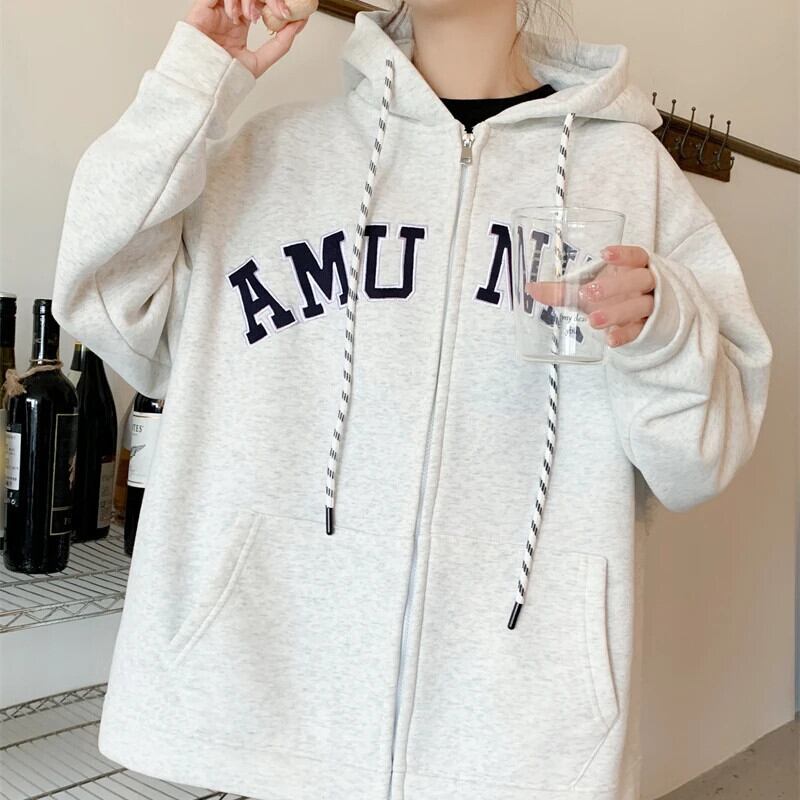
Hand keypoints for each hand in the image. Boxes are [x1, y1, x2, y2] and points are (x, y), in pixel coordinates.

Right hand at [185, 0, 309, 78]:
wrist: (204, 83)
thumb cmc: (224, 77)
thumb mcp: (260, 62)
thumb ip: (280, 45)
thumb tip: (298, 25)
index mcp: (240, 24)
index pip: (261, 3)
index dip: (276, 4)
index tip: (289, 13)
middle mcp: (229, 14)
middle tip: (280, 11)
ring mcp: (216, 9)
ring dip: (250, 0)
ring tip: (251, 18)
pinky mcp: (203, 7)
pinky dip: (233, 0)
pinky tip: (236, 18)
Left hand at [525, 245, 655, 347]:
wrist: (645, 317)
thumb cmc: (614, 295)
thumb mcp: (589, 290)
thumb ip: (562, 290)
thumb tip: (530, 288)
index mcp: (635, 267)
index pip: (636, 256)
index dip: (623, 254)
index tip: (604, 254)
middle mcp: (647, 285)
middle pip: (639, 280)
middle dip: (614, 286)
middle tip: (587, 293)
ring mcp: (651, 306)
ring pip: (641, 306)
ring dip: (617, 312)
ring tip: (594, 320)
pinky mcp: (649, 328)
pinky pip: (640, 331)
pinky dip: (625, 335)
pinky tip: (611, 340)